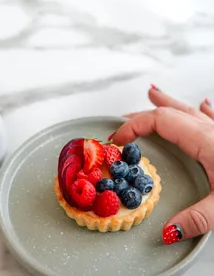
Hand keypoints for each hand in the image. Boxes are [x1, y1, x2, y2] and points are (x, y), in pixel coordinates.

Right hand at [112, 86, 213, 244]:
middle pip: (169, 112)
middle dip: (142, 114)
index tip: (118, 138)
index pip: (160, 121)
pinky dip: (200, 109)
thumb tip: (168, 230)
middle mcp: (212, 129)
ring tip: (153, 93)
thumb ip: (197, 218)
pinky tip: (202, 105)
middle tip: (123, 118)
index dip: (134, 125)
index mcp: (206, 140)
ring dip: (167, 103)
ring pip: (188, 110)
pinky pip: (211, 116)